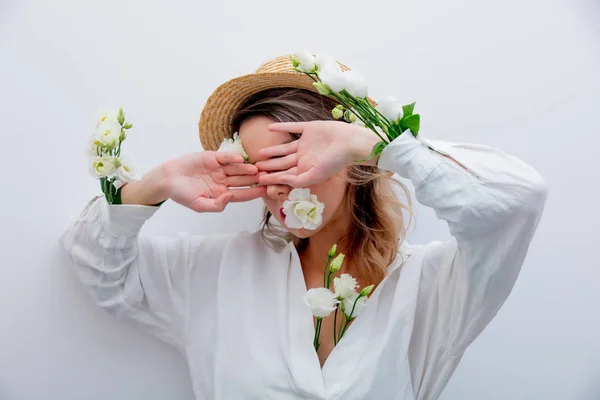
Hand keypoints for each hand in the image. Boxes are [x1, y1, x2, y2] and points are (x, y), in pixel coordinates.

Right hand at [162, 151, 265, 212]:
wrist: (167, 178)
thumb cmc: (181, 194)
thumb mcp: (199, 205)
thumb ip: (216, 205)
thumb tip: (230, 197)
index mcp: (222, 194)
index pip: (242, 194)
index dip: (253, 192)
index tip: (265, 191)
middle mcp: (223, 181)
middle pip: (243, 180)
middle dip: (255, 179)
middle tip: (268, 177)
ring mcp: (219, 169)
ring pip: (237, 168)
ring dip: (247, 168)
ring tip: (257, 169)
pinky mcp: (212, 157)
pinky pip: (225, 157)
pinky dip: (232, 158)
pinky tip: (241, 159)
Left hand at [256, 121, 379, 187]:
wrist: (350, 143)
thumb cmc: (335, 162)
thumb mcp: (316, 175)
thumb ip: (298, 180)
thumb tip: (281, 180)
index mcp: (306, 168)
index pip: (285, 173)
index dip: (272, 176)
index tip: (258, 179)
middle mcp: (304, 156)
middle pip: (282, 162)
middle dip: (269, 165)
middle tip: (254, 168)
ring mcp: (306, 142)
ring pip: (285, 147)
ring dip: (273, 150)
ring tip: (260, 152)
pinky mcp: (309, 129)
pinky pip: (293, 127)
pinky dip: (282, 127)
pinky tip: (270, 128)